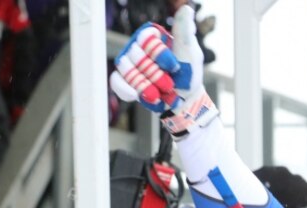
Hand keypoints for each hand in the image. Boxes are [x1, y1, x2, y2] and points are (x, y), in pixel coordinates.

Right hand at [110, 5, 215, 135]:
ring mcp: (129, 63)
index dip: (159, 54)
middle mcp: (137, 46)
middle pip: (136, 55)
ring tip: (159, 93)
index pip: (146, 38)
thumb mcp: (190, 51)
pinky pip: (116, 81)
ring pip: (126, 69)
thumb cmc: (188, 73)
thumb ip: (184, 31)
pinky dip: (127, 90)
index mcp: (152, 36)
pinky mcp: (124, 80)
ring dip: (145, 85)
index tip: (174, 66)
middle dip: (155, 74)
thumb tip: (186, 8)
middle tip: (169, 84)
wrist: (184, 99)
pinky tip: (137, 96)